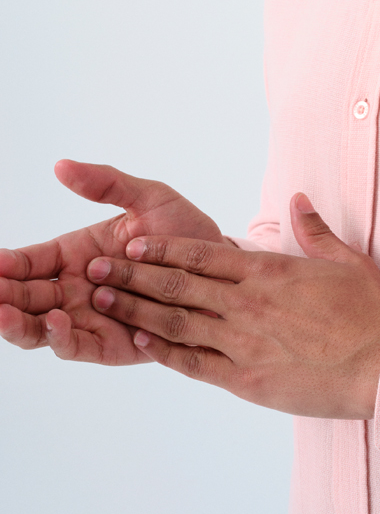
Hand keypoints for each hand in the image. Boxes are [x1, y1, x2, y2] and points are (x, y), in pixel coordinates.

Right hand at [0, 160, 225, 364]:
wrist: (224, 272)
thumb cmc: (185, 232)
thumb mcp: (148, 197)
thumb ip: (106, 183)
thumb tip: (61, 165)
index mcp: (76, 254)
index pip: (29, 262)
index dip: (6, 264)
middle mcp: (75, 290)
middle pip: (25, 298)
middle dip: (3, 297)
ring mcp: (90, 319)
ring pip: (40, 329)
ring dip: (20, 324)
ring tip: (5, 313)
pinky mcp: (110, 345)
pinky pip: (77, 348)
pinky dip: (61, 339)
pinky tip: (56, 322)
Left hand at [85, 194, 379, 417]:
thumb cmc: (370, 312)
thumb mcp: (346, 259)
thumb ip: (314, 229)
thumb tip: (298, 199)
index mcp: (269, 272)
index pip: (204, 254)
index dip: (164, 248)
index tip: (132, 241)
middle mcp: (248, 304)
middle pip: (179, 285)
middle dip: (134, 274)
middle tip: (96, 267)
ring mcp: (245, 343)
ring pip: (179, 322)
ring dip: (138, 310)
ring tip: (103, 300)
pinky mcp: (248, 379)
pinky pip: (197, 364)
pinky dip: (166, 353)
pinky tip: (141, 342)